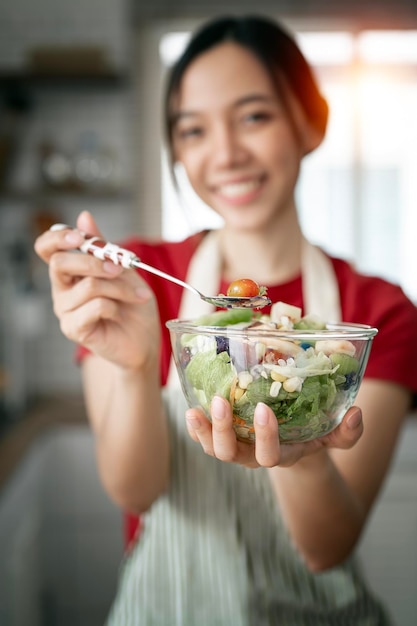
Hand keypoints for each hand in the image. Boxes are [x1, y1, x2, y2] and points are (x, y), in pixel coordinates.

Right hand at [34, 210, 160, 369]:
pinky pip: (95, 307)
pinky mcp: (74, 329)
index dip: (58, 237)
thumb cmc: (133, 305)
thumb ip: (103, 246)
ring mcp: (66, 311)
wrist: (144, 340)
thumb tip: (84, 216)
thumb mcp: (123, 269)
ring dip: (119, 287)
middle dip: (94, 261)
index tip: (80, 237)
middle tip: (120, 268)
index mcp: (70, 271)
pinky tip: (120, 313)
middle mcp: (62, 289)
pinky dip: (115, 306)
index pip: (46, 248)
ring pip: (88, 286)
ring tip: (138, 295)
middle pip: (59, 263)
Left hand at [185, 396, 362, 468]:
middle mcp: (252, 455)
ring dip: (203, 429)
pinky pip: (202, 436)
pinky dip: (195, 426)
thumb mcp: (333, 434)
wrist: (294, 437)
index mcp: (280, 455)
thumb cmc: (313, 433)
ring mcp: (235, 447)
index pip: (269, 455)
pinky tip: (190, 407)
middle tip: (221, 401)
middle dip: (223, 431)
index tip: (264, 409)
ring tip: (195, 408)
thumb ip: (347, 432)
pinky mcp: (221, 435)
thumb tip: (356, 414)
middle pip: (231, 455)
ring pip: (213, 449)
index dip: (265, 437)